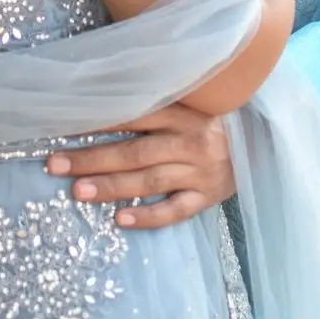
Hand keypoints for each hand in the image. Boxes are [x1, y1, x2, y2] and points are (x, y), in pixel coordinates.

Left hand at [46, 105, 233, 228]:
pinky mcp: (209, 197)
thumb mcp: (191, 104)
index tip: (62, 126)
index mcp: (185, 113)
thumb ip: (156, 104)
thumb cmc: (216, 121)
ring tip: (77, 192)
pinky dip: (148, 217)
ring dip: (112, 187)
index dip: (98, 120)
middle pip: (136, 151)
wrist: (264, 142)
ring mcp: (201, 171)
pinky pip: (176, 210)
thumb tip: (102, 98)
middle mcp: (192, 141)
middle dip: (92, 158)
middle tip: (55, 165)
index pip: (135, 115)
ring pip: (150, 180)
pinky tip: (120, 220)